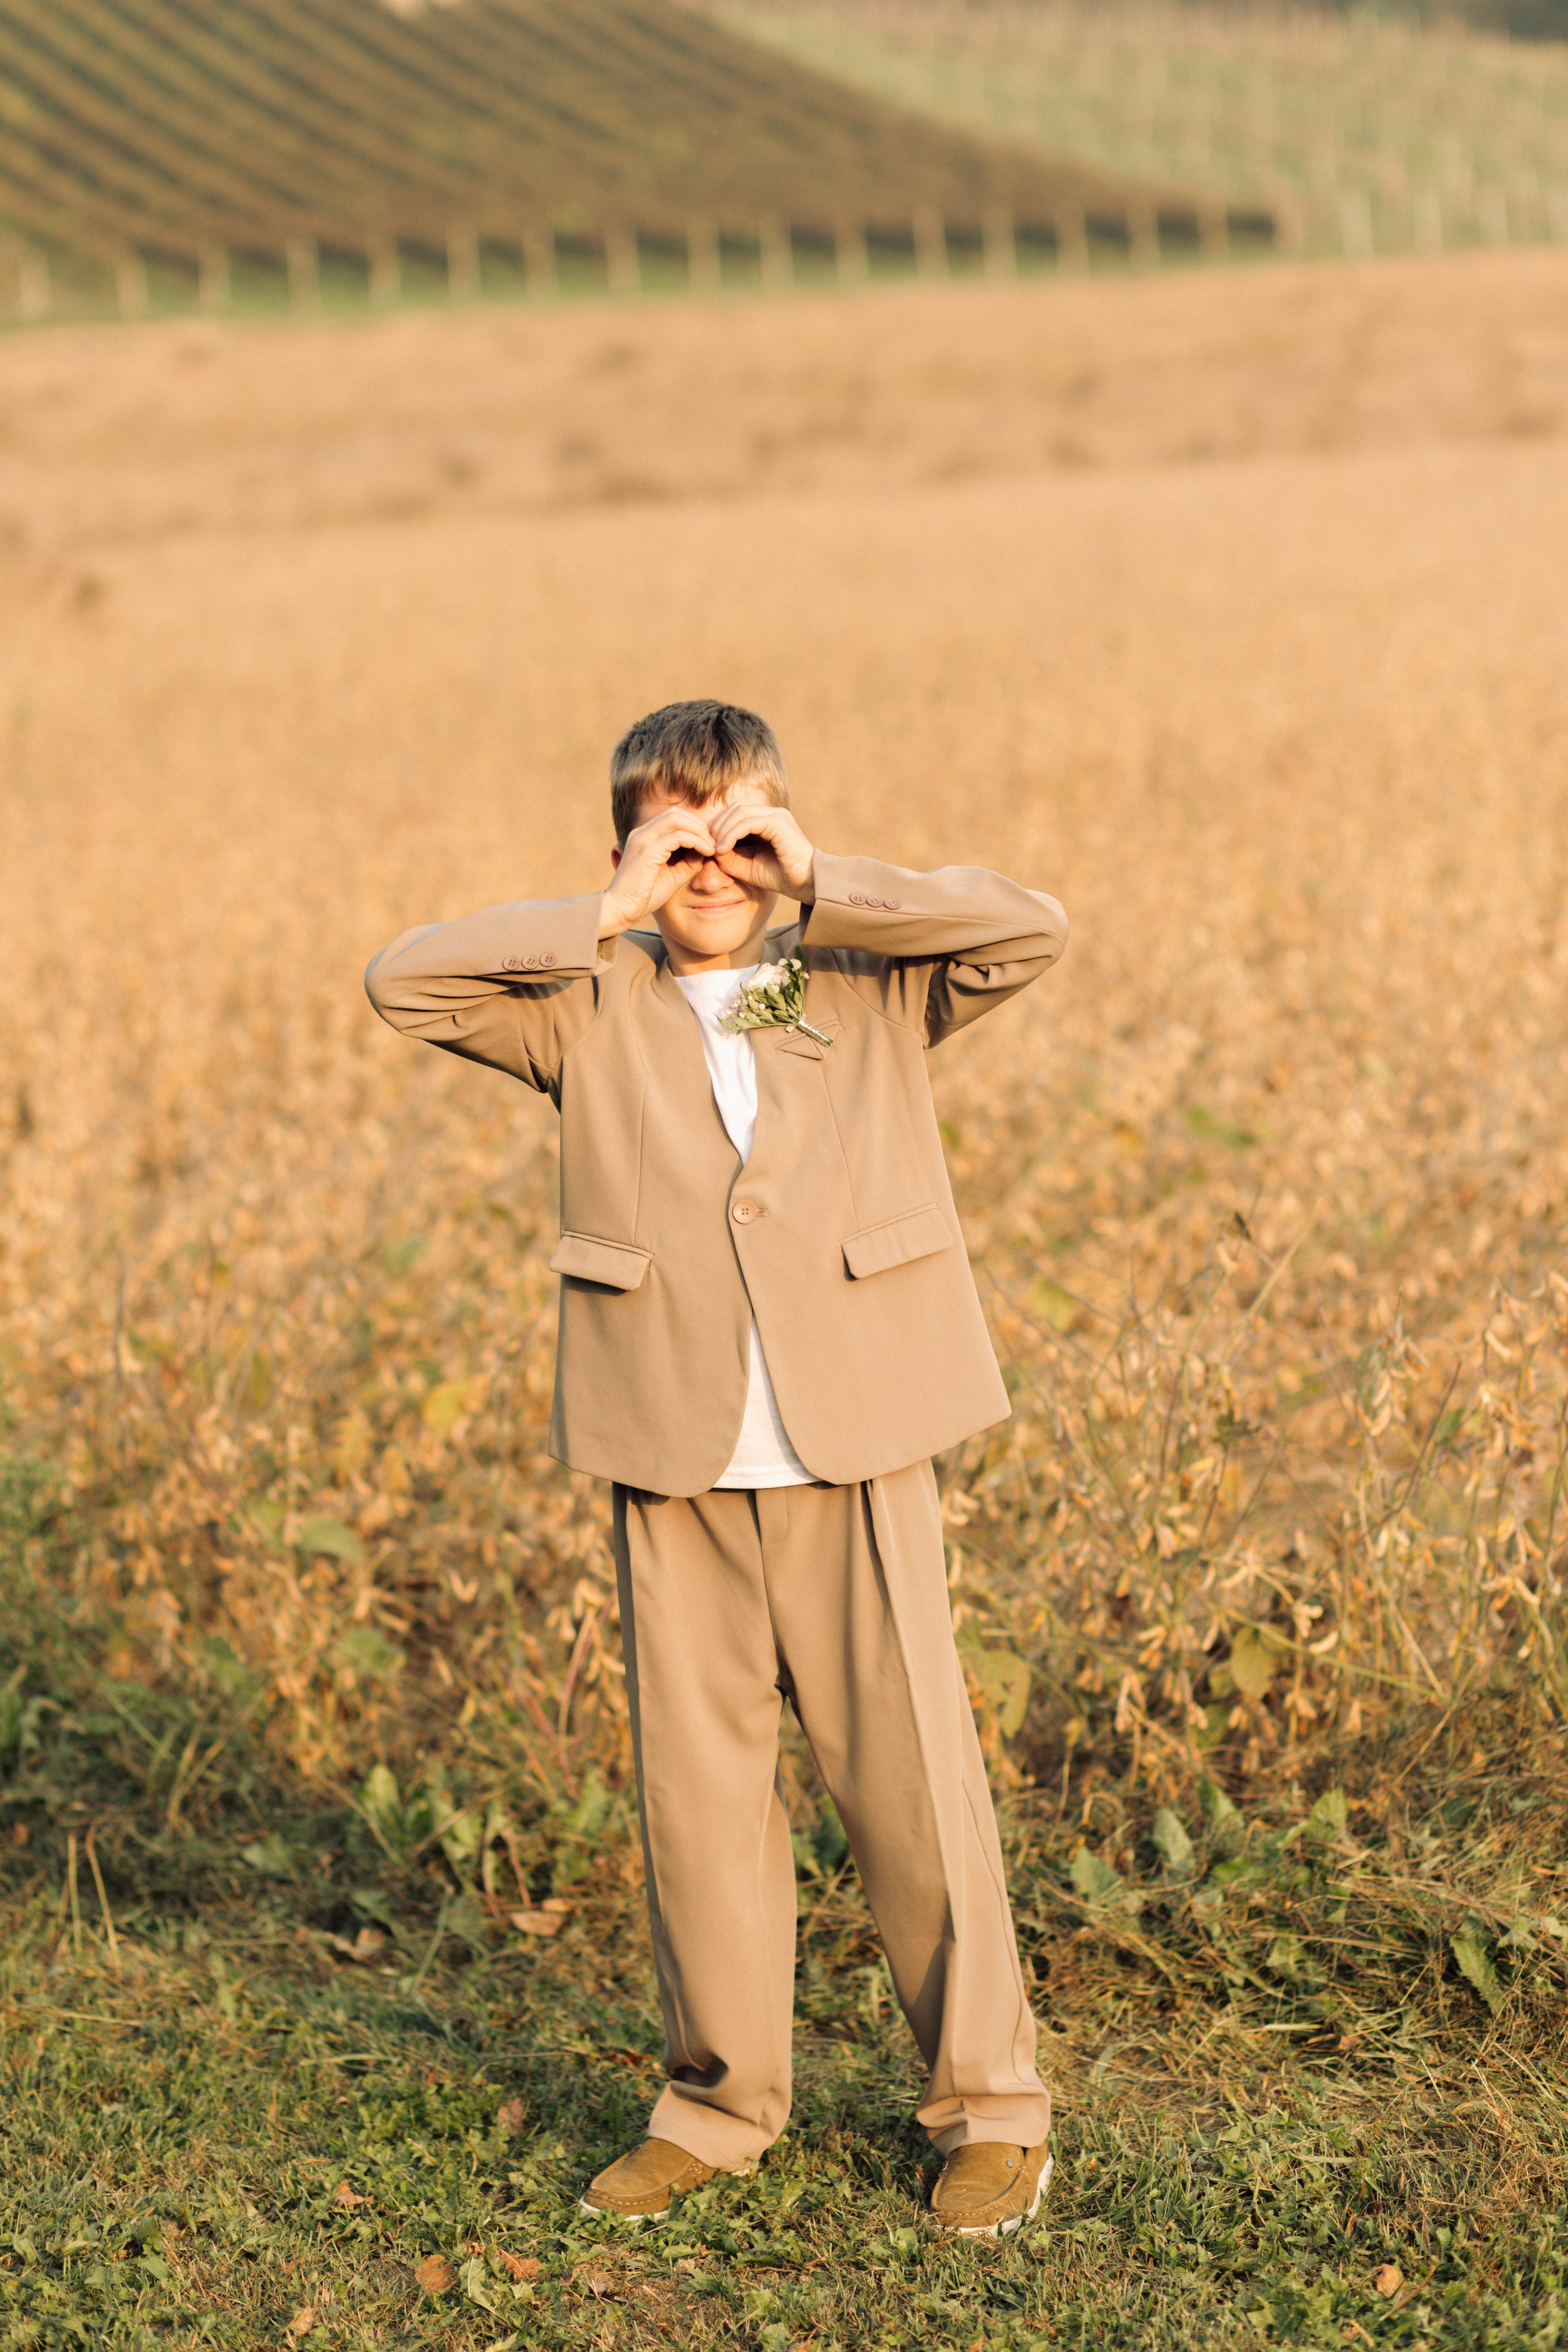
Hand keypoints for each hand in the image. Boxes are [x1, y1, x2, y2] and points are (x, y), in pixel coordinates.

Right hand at [599, 805, 721, 935]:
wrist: (621, 910)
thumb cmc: (645, 896)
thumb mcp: (673, 875)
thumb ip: (689, 861)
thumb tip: (707, 850)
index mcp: (645, 836)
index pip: (674, 818)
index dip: (695, 826)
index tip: (711, 843)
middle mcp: (642, 832)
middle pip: (676, 813)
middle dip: (699, 825)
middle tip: (714, 843)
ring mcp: (643, 839)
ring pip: (677, 818)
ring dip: (699, 830)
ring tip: (712, 847)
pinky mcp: (647, 850)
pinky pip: (677, 836)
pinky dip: (695, 841)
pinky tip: (706, 852)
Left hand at [709, 802, 815, 900]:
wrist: (807, 885)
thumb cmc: (780, 877)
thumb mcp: (746, 866)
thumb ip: (729, 856)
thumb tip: (710, 848)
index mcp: (766, 821)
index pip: (735, 813)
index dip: (718, 827)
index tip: (707, 847)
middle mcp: (771, 813)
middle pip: (735, 808)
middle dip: (717, 826)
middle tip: (707, 847)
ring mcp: (776, 815)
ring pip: (739, 812)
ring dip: (722, 830)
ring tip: (715, 850)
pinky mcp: (778, 823)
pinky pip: (747, 822)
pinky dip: (731, 834)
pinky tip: (722, 849)